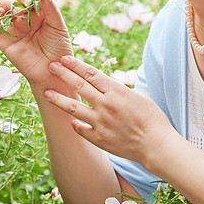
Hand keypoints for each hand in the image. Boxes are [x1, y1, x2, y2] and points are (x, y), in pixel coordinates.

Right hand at [0, 0, 73, 90]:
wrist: (52, 73)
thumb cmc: (59, 50)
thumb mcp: (59, 28)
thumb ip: (51, 10)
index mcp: (39, 13)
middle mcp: (25, 18)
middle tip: (27, 3)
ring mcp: (13, 28)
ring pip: (3, 8)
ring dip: (7, 5)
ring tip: (15, 12)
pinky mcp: (3, 40)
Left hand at [43, 55, 175, 166]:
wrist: (156, 145)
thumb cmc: (152, 118)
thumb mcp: (139, 96)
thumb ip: (120, 90)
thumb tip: (107, 85)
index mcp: (117, 91)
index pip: (91, 73)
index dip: (76, 65)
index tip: (64, 58)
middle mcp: (106, 105)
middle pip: (79, 86)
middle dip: (63, 74)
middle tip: (51, 66)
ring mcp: (100, 123)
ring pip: (74, 107)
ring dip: (59, 99)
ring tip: (46, 93)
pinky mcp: (99, 139)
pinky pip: (81, 128)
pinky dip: (75, 123)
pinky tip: (70, 119)